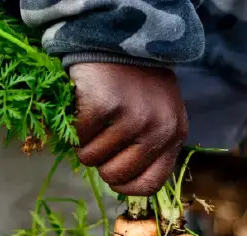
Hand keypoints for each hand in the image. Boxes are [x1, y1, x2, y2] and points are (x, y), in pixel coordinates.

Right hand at [70, 63, 188, 195]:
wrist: (120, 39)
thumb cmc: (136, 82)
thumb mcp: (158, 115)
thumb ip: (150, 146)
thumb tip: (122, 182)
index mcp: (174, 135)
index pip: (149, 184)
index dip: (124, 185)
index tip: (111, 172)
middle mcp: (158, 130)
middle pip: (114, 175)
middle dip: (99, 160)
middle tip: (100, 136)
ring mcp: (131, 118)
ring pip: (89, 158)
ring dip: (83, 141)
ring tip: (93, 117)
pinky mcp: (103, 106)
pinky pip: (77, 136)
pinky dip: (73, 125)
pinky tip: (83, 106)